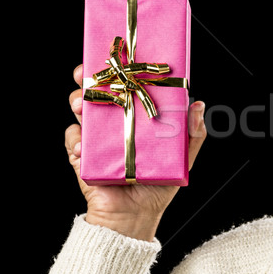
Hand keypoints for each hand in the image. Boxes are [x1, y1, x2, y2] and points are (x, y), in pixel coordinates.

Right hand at [65, 65, 205, 240]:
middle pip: (98, 94)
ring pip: (81, 112)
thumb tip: (198, 104)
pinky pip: (73, 141)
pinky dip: (76, 140)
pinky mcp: (83, 157)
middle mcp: (115, 124)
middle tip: (85, 75)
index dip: (118, 72)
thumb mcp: (182, 157)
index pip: (126, 88)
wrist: (137, 216)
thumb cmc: (161, 184)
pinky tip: (84, 147)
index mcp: (137, 118)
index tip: (115, 58)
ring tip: (83, 106)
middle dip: (87, 80)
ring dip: (78, 103)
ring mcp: (97, 140)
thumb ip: (192, 133)